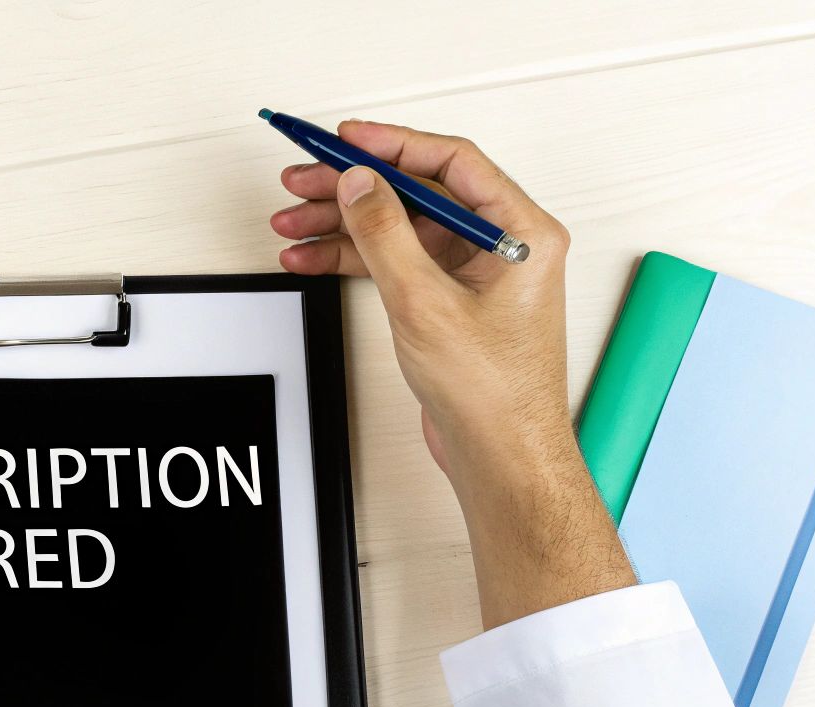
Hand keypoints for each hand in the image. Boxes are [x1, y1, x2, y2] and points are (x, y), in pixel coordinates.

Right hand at [270, 120, 632, 627]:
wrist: (501, 456)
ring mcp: (473, 276)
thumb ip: (387, 235)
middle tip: (304, 180)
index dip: (392, 146)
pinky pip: (395, 264)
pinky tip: (313, 257)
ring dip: (343, 225)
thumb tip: (361, 185)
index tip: (346, 141)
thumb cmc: (495, 394)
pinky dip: (353, 260)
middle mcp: (501, 247)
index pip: (450, 163)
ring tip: (294, 222)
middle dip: (354, 188)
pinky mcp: (449, 304)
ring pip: (398, 230)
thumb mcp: (427, 302)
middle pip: (416, 194)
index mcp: (520, 232)